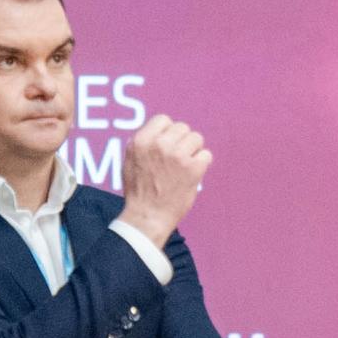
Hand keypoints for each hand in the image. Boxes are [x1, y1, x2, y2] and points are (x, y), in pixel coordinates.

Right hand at [117, 115, 212, 243]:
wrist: (148, 217)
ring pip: (196, 138)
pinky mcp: (193, 168)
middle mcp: (159, 144)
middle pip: (182, 127)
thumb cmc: (139, 191)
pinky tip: (192, 175)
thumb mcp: (130, 160)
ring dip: (194, 151)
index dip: (168, 132)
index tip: (167, 146)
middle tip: (177, 160)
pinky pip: (206, 155)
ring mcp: (177, 155)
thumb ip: (144, 142)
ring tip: (185, 166)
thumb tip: (159, 129)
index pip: (163, 120)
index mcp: (141, 140)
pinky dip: (202, 164)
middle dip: (182, 142)